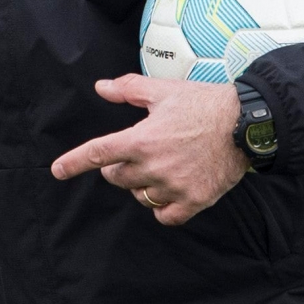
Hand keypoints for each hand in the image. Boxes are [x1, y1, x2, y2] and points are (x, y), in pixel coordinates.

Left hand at [50, 76, 247, 225]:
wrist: (246, 124)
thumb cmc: (203, 104)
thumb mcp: (162, 90)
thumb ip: (127, 89)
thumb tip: (101, 87)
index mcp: (141, 140)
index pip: (97, 154)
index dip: (73, 163)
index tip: (57, 171)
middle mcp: (153, 167)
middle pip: (117, 178)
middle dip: (118, 169)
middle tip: (134, 155)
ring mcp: (174, 187)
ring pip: (140, 196)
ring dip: (141, 186)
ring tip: (158, 169)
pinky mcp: (195, 201)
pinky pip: (165, 215)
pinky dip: (162, 206)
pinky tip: (169, 192)